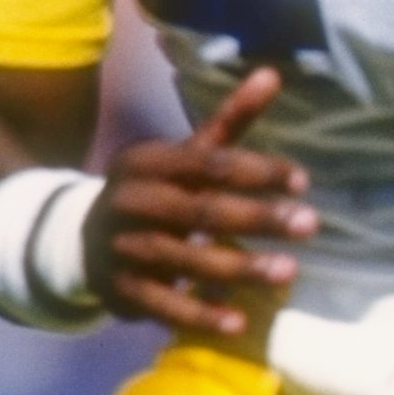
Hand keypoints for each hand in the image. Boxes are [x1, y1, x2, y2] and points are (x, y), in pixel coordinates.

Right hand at [85, 66, 316, 337]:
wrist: (83, 240)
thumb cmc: (156, 190)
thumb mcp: (186, 154)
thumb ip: (229, 120)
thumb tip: (274, 73)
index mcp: (145, 161)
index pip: (207, 162)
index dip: (255, 170)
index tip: (302, 181)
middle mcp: (128, 201)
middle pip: (200, 209)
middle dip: (257, 217)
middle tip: (310, 224)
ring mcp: (121, 248)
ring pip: (183, 259)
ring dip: (238, 267)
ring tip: (288, 273)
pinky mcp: (120, 291)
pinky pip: (162, 304)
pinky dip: (200, 314)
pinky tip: (240, 322)